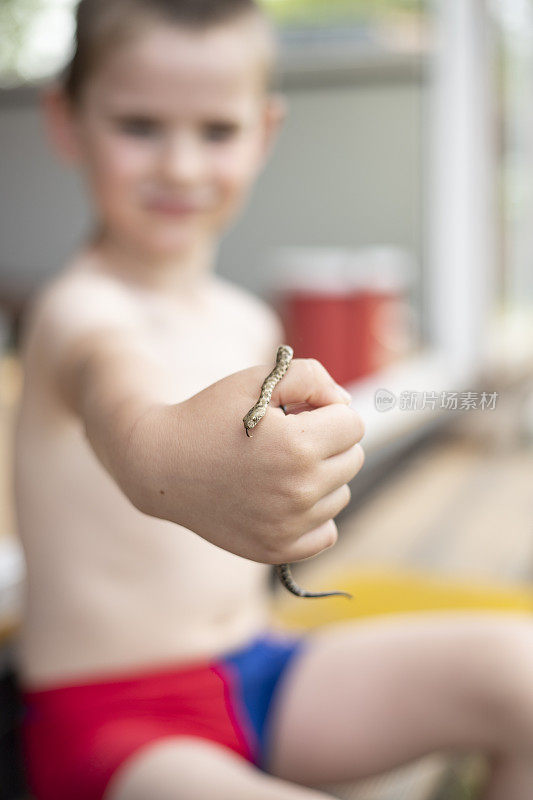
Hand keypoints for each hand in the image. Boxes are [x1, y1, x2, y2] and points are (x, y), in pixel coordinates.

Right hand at [132, 359, 364, 563]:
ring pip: (342, 494)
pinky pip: (327, 532)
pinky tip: (284, 498)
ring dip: (322, 477)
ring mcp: (288, 526)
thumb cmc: (210, 417)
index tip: (298, 414)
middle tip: (286, 438)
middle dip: (328, 442)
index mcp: (296, 446)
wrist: (162, 466)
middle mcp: (298, 490)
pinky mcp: (277, 549)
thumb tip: (346, 405)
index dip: (326, 411)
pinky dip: (314, 515)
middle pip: (353, 458)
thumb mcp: (257, 380)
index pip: (353, 423)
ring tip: (279, 467)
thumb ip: (311, 377)